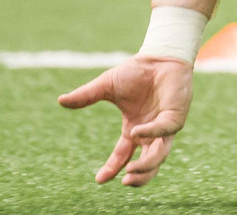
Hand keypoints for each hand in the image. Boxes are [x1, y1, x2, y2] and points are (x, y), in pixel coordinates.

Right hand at [58, 54, 193, 186]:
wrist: (159, 54)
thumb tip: (60, 100)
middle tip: (124, 181)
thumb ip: (86, 96)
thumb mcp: (107, 85)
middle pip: (147, 164)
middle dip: (138, 177)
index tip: (99, 179)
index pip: (123, 156)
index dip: (112, 169)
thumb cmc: (137, 70)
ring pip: (160, 154)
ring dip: (147, 166)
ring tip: (130, 171)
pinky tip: (136, 132)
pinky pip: (166, 131)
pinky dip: (152, 134)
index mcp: (133, 129)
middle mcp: (150, 132)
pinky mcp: (176, 116)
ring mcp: (164, 126)